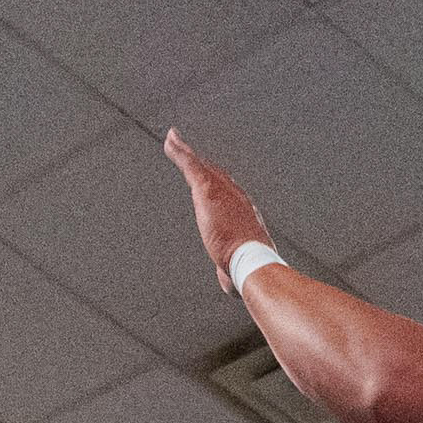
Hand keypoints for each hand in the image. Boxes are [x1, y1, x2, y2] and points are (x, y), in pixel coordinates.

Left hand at [162, 127, 272, 292]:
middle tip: (188, 153)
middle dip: (202, 163)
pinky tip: (170, 139)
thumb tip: (229, 285)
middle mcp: (236, 197)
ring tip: (173, 138)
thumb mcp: (236, 272)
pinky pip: (191, 164)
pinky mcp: (208, 189)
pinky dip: (180, 151)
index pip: (229, 194)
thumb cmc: (248, 268)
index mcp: (245, 214)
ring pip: (201, 165)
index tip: (208, 178)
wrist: (252, 261)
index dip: (218, 184)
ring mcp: (223, 191)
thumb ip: (229, 274)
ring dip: (186, 151)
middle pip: (216, 174)